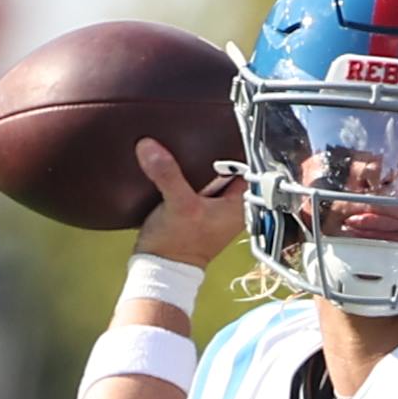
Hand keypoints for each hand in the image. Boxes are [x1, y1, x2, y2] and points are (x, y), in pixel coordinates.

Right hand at [134, 139, 244, 266]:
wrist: (160, 268)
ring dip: (197, 162)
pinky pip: (194, 182)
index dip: (233, 147)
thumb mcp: (178, 206)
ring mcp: (212, 207)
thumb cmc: (178, 247)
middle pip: (226, 166)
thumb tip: (151, 148)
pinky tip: (177, 163)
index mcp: (239, 205)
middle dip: (212, 152)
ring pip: (209, 173)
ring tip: (186, 145)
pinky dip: (187, 173)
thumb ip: (168, 175)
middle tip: (199, 134)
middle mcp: (230, 206)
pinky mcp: (195, 208)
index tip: (219, 130)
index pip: (246, 164)